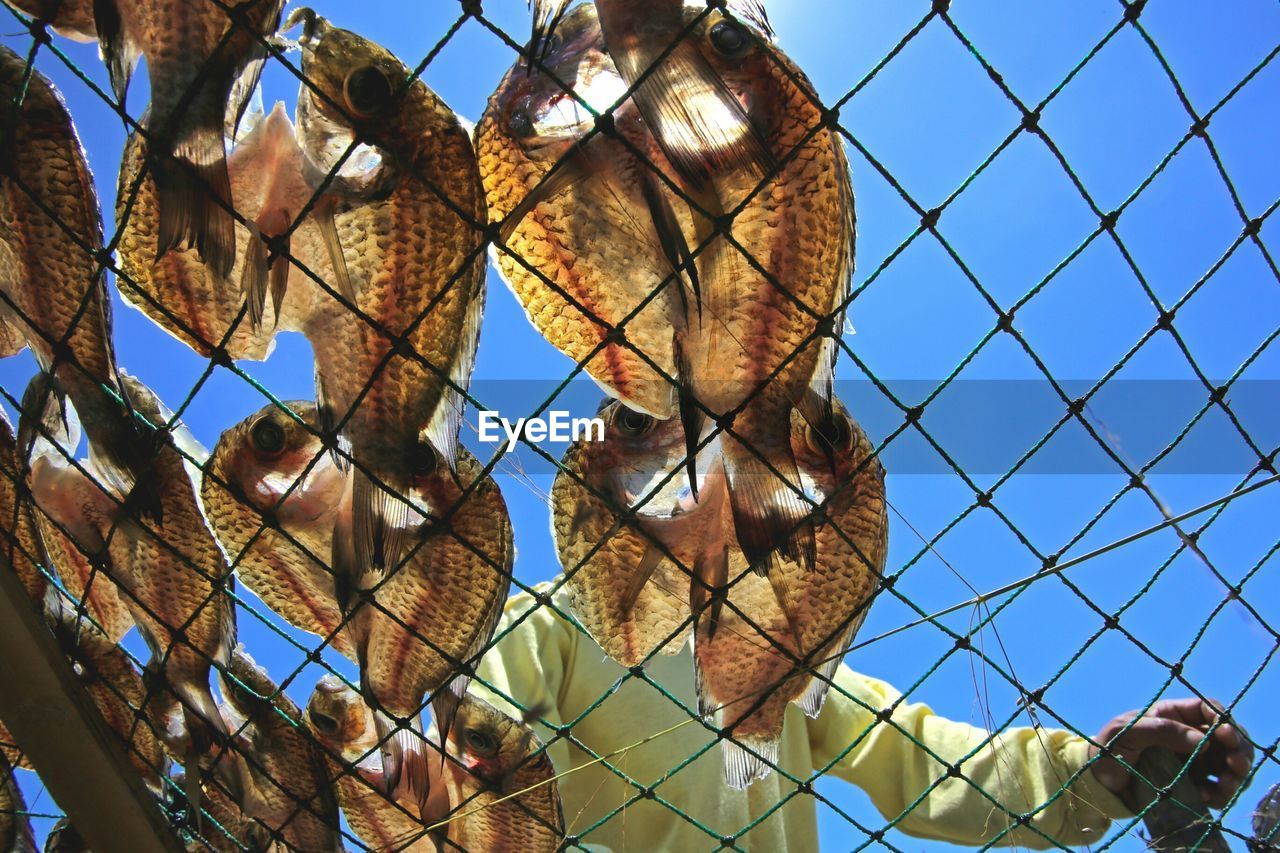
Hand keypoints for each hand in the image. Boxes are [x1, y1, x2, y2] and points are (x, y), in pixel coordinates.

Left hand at [1090, 698, 1252, 810]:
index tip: (1226, 737)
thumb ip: (1161, 731)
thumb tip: (1202, 741)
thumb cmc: (1106, 749)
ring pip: (1228, 764)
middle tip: (1236, 767)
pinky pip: (1218, 788)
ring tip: (1225, 786)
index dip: (1223, 721)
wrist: (1096, 783)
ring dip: (1235, 775)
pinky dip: (1222, 794)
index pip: (1208, 709)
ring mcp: (1192, 761)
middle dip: (1238, 751)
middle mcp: (1187, 736)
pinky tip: (1209, 798)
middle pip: (1227, 738)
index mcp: (1172, 715)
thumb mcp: (1126, 733)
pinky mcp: (1192, 784)